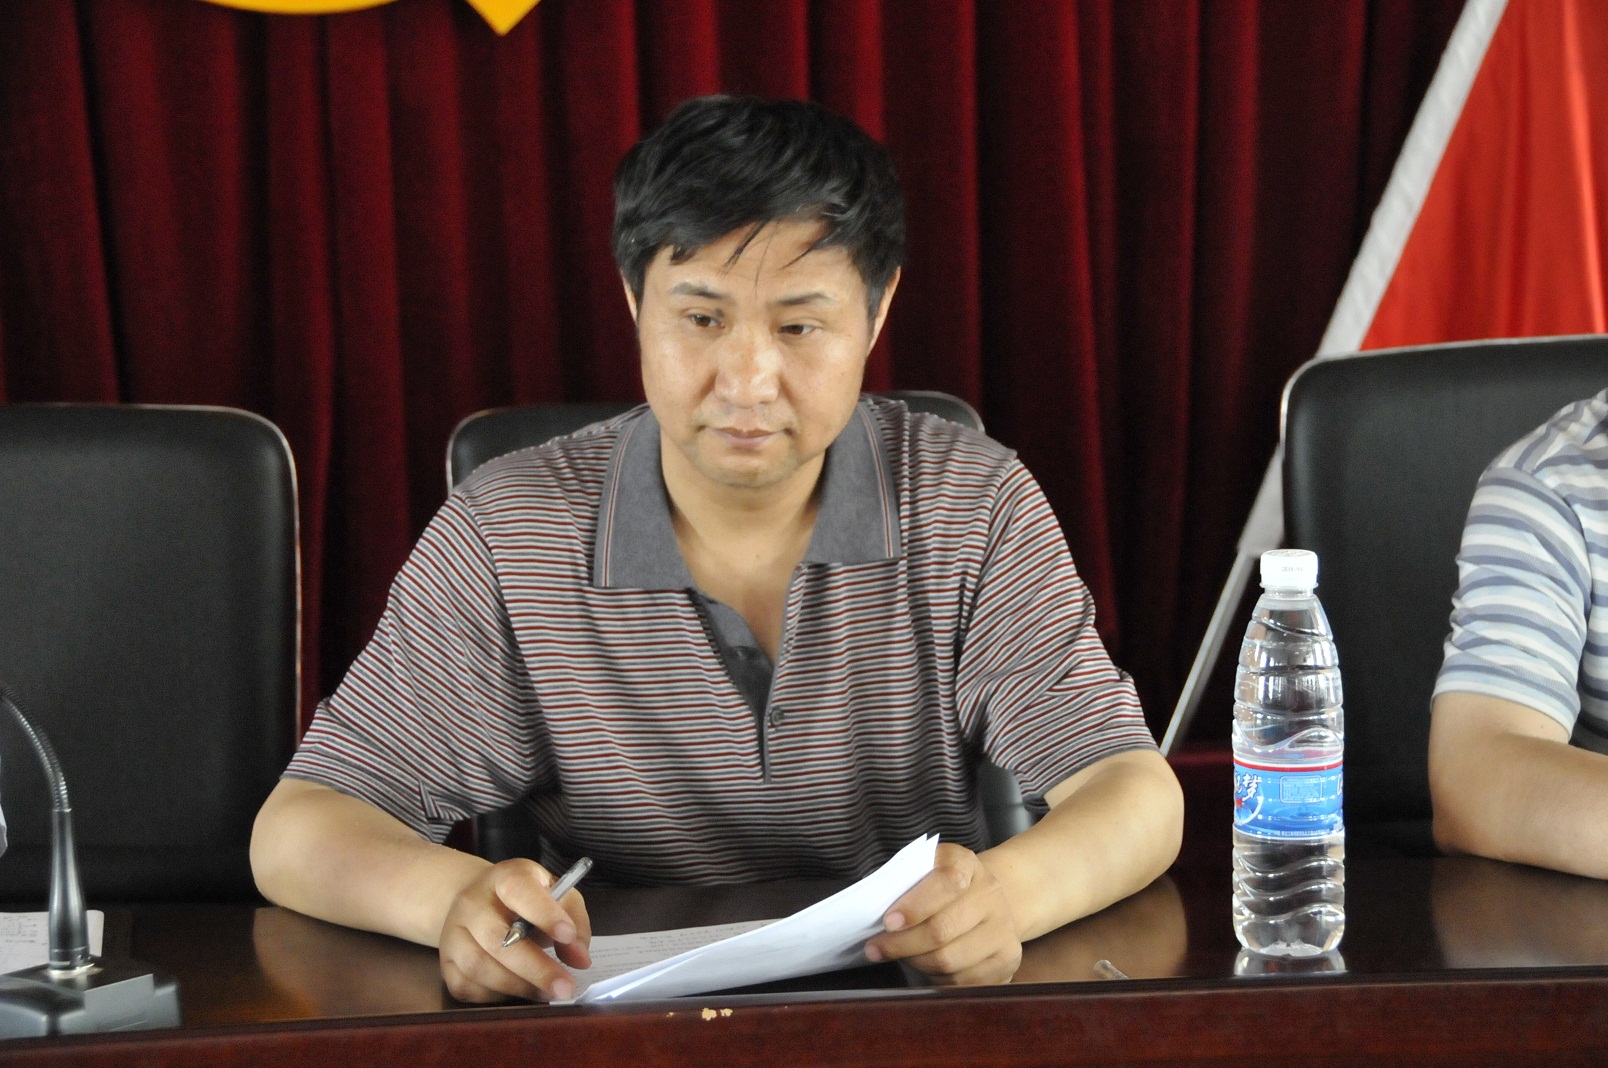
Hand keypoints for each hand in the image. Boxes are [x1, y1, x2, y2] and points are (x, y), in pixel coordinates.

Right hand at [438, 858, 591, 1002]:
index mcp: (504, 878)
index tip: (568, 935)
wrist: (479, 901)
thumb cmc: (527, 899)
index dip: (544, 913)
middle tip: (565, 987)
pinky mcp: (446, 962)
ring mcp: (453, 933)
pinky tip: (518, 991)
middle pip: (497, 939)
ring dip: (518, 986)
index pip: (519, 890)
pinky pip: (466, 987)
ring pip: (479, 966)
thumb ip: (574, 920)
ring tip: (547, 993)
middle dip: (535, 968)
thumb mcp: (556, 894)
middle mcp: (471, 903)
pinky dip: (496, 996)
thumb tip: (580, 959)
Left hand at [862, 843, 1021, 984]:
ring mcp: (1004, 929)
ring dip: (916, 962)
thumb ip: (904, 883)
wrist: (985, 900)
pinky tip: (928, 966)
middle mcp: (991, 894)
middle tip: (876, 948)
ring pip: (949, 960)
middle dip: (902, 944)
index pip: (946, 882)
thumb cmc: (940, 888)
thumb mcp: (924, 870)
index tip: (888, 922)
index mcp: (967, 864)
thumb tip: (873, 911)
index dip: (915, 905)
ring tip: (902, 955)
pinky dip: (938, 979)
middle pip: (942, 930)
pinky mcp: (1008, 960)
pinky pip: (963, 981)